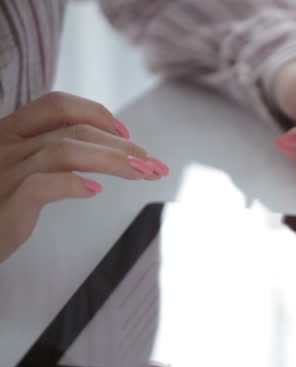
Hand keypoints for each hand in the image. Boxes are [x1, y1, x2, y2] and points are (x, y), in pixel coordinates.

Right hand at [0, 92, 169, 261]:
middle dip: (121, 145)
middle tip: (153, 164)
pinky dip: (72, 184)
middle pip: (72, 131)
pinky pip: (40, 185)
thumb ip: (48, 157)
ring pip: (63, 151)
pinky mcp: (3, 205)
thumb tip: (99, 154)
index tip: (128, 136)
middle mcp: (3, 147)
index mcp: (8, 134)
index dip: (96, 114)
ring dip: (111, 161)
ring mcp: (1, 174)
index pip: (56, 105)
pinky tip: (94, 190)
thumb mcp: (17, 173)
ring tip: (140, 175)